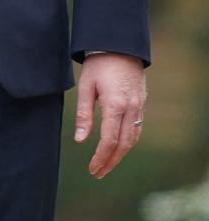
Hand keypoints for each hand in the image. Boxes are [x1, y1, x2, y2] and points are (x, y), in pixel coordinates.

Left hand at [74, 53, 146, 178]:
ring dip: (121, 154)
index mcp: (115, 105)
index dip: (101, 157)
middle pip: (124, 144)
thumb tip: (79, 140)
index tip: (92, 169)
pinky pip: (137, 128)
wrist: (119, 46)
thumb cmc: (98, 65)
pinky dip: (128, 142)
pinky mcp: (141, 103)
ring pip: (133, 138)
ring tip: (106, 165)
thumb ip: (83, 115)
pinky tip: (118, 148)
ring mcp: (139, 106)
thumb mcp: (85, 87)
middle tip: (98, 173)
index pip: (109, 140)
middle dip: (111, 161)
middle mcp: (131, 108)